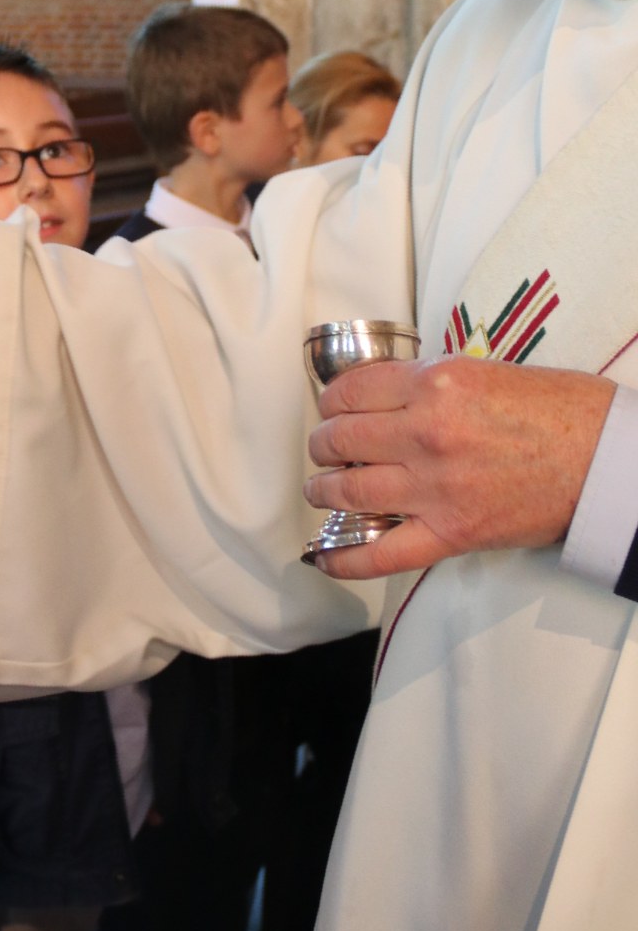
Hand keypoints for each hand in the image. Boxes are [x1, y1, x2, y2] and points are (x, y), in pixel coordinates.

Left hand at [303, 355, 616, 577]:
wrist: (607, 459)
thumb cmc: (560, 411)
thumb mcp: (486, 371)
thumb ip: (430, 384)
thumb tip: (387, 398)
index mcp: (435, 384)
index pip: (351, 392)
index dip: (332, 403)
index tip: (333, 410)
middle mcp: (427, 432)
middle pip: (341, 439)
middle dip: (324, 444)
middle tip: (326, 449)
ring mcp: (435, 486)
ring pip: (349, 491)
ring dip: (324, 490)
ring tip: (323, 489)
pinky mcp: (451, 532)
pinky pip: (381, 553)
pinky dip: (345, 559)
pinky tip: (324, 556)